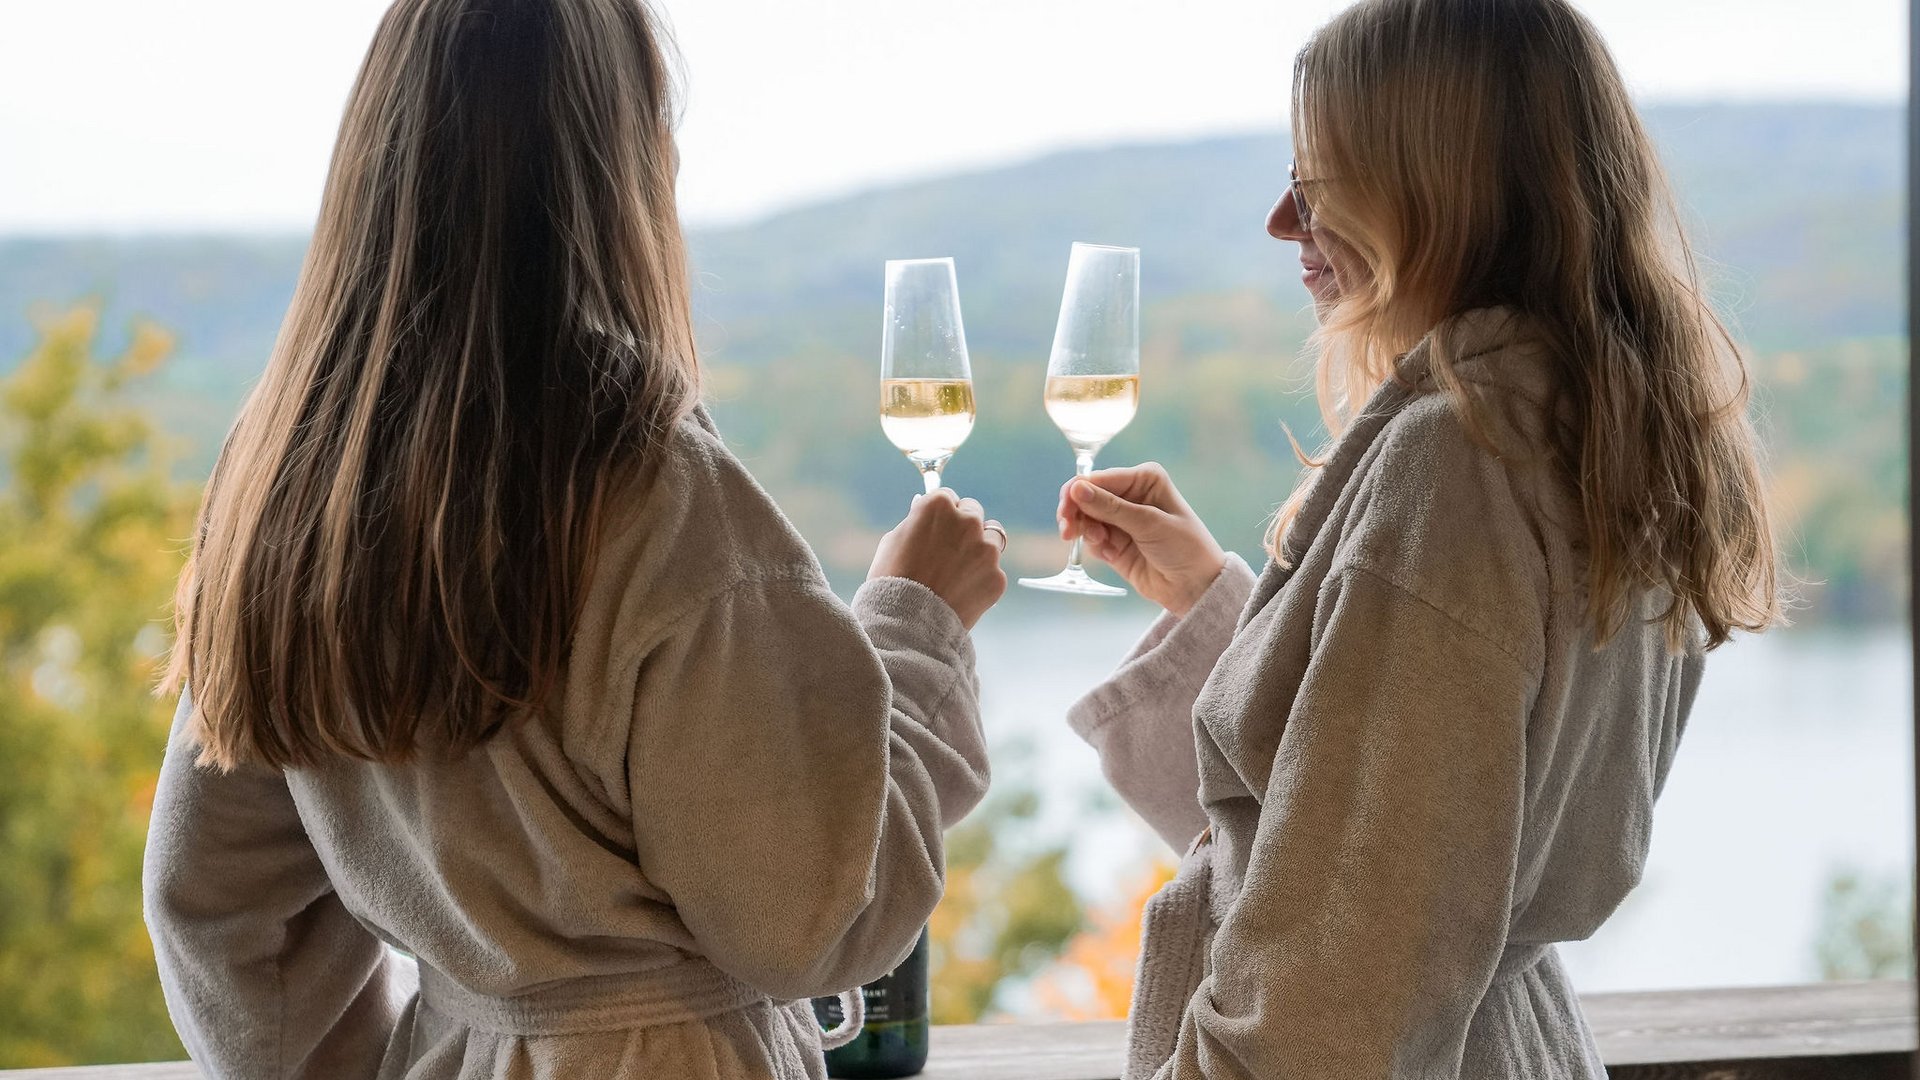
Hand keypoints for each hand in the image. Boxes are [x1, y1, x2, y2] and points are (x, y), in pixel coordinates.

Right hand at [869, 490, 1008, 628]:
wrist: (906, 624)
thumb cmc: (892, 579)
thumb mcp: (893, 540)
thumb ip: (916, 521)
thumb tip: (924, 510)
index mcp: (939, 506)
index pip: (948, 497)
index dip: (940, 514)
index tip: (936, 527)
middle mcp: (968, 521)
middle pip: (974, 512)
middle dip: (964, 526)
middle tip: (949, 548)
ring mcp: (986, 550)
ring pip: (993, 537)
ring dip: (980, 546)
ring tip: (959, 569)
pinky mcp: (997, 576)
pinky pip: (992, 570)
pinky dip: (981, 578)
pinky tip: (961, 591)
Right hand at [1058, 463, 1226, 616]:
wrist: (1196, 587)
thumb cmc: (1184, 548)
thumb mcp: (1149, 524)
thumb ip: (1110, 507)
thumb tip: (1076, 489)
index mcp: (1144, 479)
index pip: (1100, 479)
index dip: (1078, 493)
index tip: (1066, 512)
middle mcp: (1130, 495)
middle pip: (1086, 496)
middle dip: (1076, 513)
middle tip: (1067, 531)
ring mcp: (1121, 519)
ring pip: (1085, 518)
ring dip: (1086, 531)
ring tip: (1102, 544)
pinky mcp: (1115, 542)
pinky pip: (1091, 538)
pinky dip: (1095, 545)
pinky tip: (1111, 553)